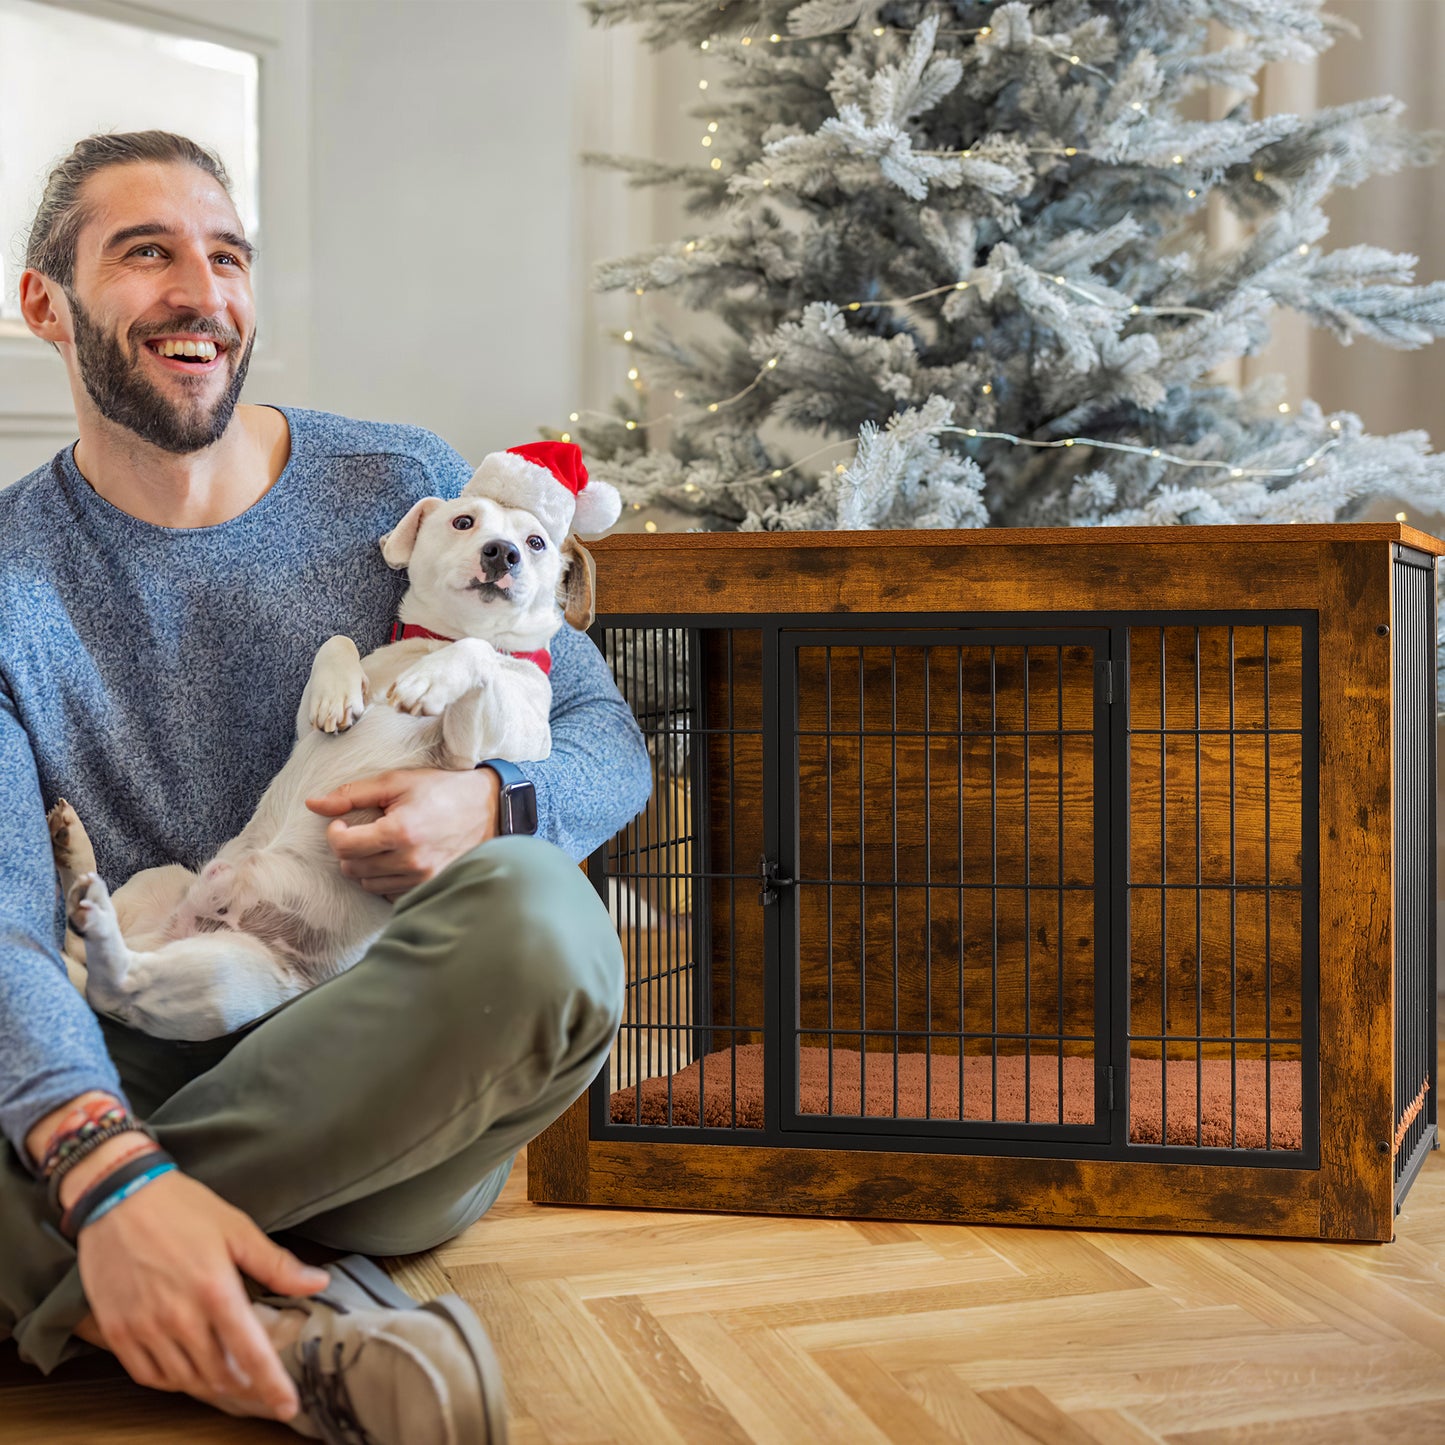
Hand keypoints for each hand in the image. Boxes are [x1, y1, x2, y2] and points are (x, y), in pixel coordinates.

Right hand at [75, 1169, 330, 1419]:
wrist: (118, 1196)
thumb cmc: (183, 1208)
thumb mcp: (236, 1228)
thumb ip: (276, 1264)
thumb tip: (318, 1283)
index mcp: (216, 1290)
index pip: (251, 1352)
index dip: (271, 1385)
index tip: (287, 1406)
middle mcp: (179, 1316)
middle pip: (218, 1373)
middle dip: (243, 1387)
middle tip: (258, 1389)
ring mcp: (144, 1327)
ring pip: (184, 1379)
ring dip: (209, 1386)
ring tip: (227, 1381)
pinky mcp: (117, 1330)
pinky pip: (147, 1375)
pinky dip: (171, 1381)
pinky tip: (186, 1371)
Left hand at [304, 767, 499, 901]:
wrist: (489, 808)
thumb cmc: (441, 790)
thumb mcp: (396, 782)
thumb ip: (351, 794)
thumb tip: (311, 804)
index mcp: (400, 832)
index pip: (344, 847)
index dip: (335, 834)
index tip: (343, 823)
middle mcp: (411, 861)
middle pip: (352, 868)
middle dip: (350, 849)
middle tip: (364, 831)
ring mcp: (422, 878)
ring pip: (368, 883)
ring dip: (367, 865)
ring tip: (384, 844)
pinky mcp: (431, 887)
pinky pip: (390, 893)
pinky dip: (386, 878)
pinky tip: (398, 859)